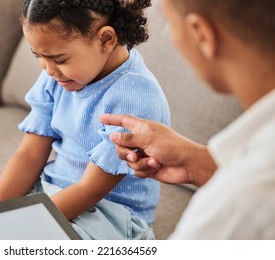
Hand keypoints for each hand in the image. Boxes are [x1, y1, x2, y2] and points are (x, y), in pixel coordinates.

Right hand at [100, 114, 215, 186]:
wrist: (187, 166)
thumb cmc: (172, 147)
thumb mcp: (148, 140)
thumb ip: (129, 139)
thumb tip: (112, 136)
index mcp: (142, 128)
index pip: (124, 121)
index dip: (112, 119)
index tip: (100, 118)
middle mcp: (141, 140)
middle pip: (121, 146)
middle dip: (125, 153)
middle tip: (134, 156)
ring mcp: (143, 154)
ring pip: (128, 160)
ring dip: (140, 163)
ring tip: (153, 162)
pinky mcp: (146, 167)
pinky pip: (135, 170)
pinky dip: (145, 170)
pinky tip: (156, 168)